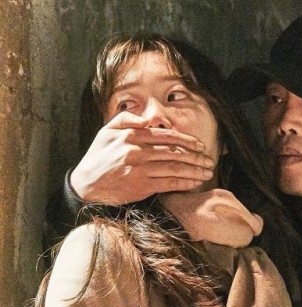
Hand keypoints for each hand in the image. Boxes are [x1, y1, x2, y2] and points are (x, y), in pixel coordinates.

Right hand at [70, 112, 215, 204]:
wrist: (86, 184)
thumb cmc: (99, 156)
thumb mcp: (107, 132)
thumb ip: (126, 119)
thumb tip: (147, 120)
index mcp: (131, 135)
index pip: (166, 135)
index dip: (186, 140)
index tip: (200, 145)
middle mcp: (137, 150)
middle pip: (174, 151)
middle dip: (196, 156)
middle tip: (209, 159)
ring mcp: (140, 169)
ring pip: (175, 167)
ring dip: (195, 170)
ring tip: (208, 171)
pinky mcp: (141, 186)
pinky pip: (169, 182)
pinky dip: (185, 182)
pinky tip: (196, 182)